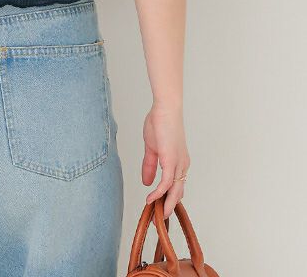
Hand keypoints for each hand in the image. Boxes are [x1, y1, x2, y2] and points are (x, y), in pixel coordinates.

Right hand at [141, 102, 189, 218]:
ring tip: (156, 216)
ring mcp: (178, 164)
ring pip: (174, 192)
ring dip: (165, 205)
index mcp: (179, 163)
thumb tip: (147, 182)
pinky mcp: (172, 161)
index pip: (175, 187)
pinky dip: (159, 193)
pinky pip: (166, 183)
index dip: (167, 199)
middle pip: (177, 194)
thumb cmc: (159, 123)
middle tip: (158, 220)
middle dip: (167, 208)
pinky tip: (151, 199)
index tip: (157, 210)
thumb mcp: (152, 149)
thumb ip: (149, 166)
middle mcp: (182, 166)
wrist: (164, 109)